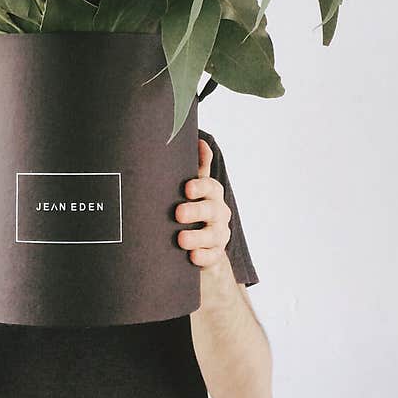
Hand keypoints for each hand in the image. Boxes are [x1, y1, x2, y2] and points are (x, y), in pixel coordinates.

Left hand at [175, 138, 231, 268]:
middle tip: (178, 213)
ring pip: (213, 236)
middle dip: (196, 211)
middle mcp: (218, 213)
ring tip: (181, 239)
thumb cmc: (194, 207)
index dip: (200, 186)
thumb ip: (198, 166)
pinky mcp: (214, 255)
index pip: (210, 187)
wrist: (202, 242)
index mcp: (212, 194)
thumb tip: (199, 139)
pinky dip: (203, 257)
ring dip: (197, 237)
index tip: (186, 188)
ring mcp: (218, 235)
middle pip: (211, 210)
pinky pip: (212, 257)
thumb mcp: (195, 186)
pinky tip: (192, 257)